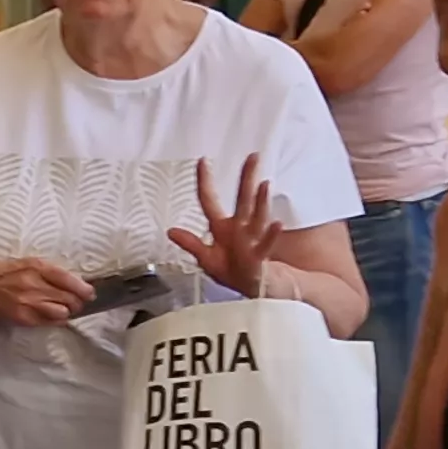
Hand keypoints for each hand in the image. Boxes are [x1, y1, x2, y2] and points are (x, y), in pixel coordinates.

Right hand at [0, 257, 92, 326]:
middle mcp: (33, 284)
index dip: (82, 288)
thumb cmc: (5, 273)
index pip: (66, 278)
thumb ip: (49, 271)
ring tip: (65, 309)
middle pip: (68, 298)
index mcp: (36, 267)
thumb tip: (74, 282)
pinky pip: (49, 322)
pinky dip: (55, 320)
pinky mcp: (23, 317)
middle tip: (77, 303)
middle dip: (77, 302)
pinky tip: (53, 316)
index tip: (90, 293)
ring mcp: (28, 302)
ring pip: (61, 312)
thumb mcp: (27, 263)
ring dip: (66, 312)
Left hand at [167, 155, 281, 298]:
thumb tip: (171, 231)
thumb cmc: (235, 273)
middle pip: (242, 199)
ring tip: (264, 185)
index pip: (210, 200)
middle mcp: (239, 229)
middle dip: (246, 178)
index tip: (203, 160)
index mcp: (222, 228)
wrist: (258, 291)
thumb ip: (191, 244)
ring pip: (257, 216)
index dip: (205, 181)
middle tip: (253, 157)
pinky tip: (277, 224)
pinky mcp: (262, 257)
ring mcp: (252, 240)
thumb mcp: (207, 260)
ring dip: (260, 201)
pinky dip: (271, 235)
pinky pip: (266, 244)